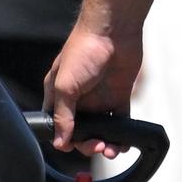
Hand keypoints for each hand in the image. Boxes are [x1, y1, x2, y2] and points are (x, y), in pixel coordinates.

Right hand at [45, 21, 142, 154]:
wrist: (113, 31)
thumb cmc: (83, 50)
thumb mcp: (65, 86)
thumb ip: (62, 116)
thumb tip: (60, 142)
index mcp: (58, 94)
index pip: (57, 124)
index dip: (64, 138)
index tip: (73, 145)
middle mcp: (78, 99)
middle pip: (80, 131)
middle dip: (87, 144)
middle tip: (96, 146)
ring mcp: (99, 98)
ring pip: (100, 130)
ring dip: (105, 144)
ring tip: (110, 150)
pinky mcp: (118, 97)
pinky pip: (120, 122)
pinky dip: (122, 135)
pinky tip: (123, 145)